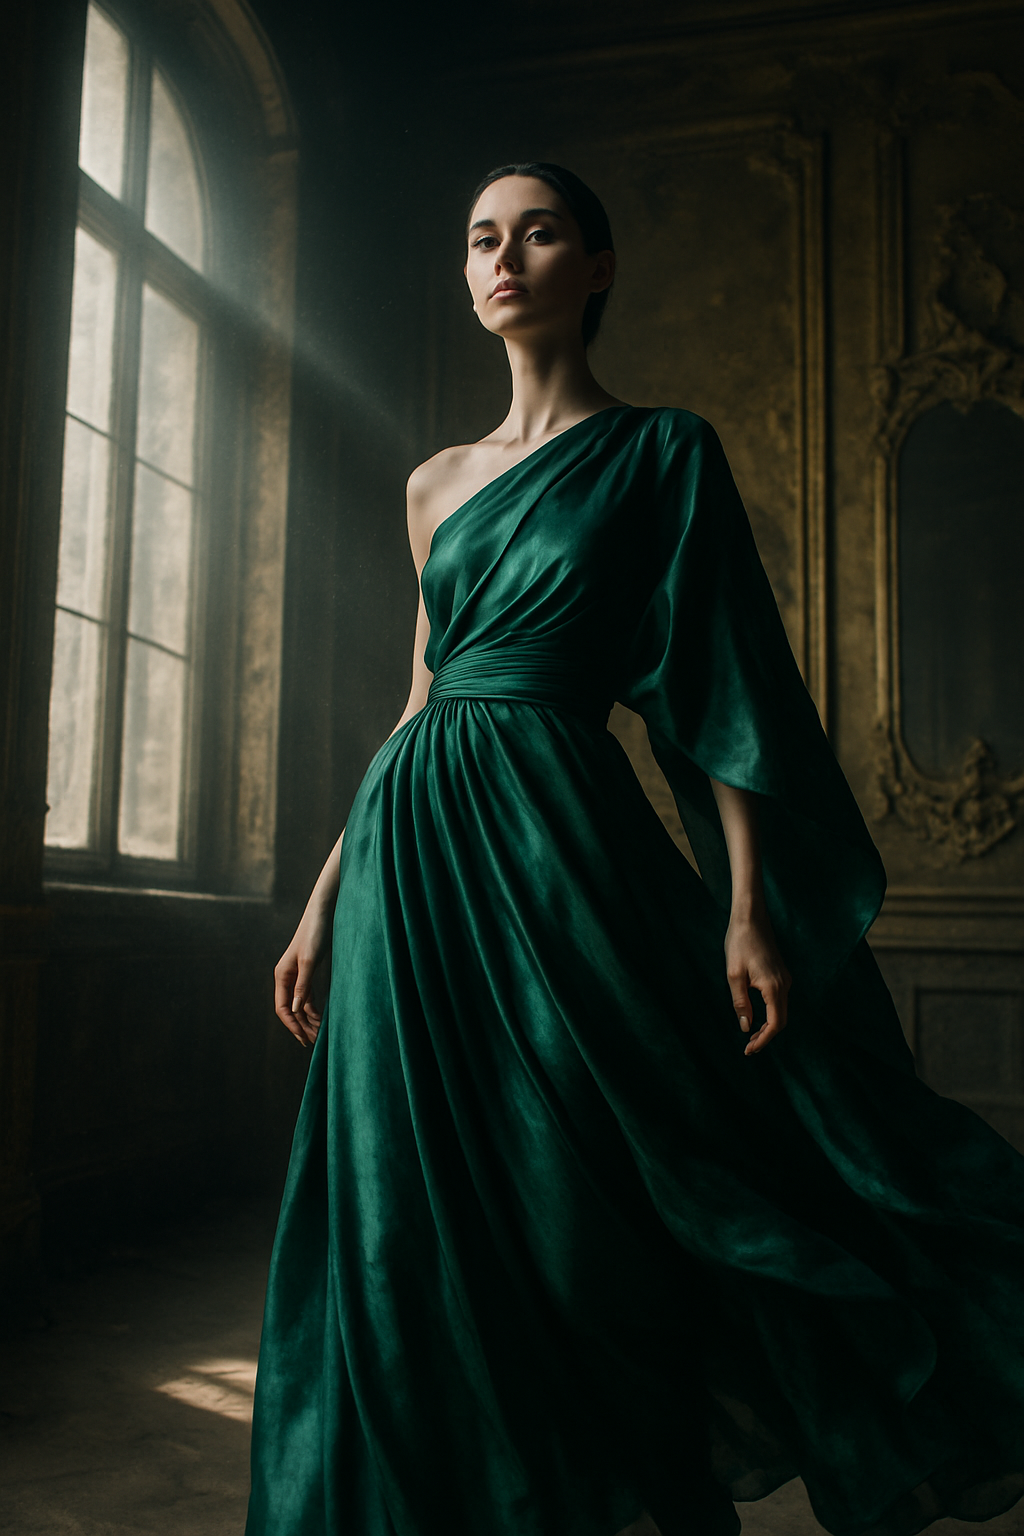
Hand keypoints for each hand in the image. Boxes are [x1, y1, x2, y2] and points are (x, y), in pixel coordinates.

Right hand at [274, 903, 330, 1047]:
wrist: (324, 912)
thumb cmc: (315, 933)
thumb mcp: (310, 961)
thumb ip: (303, 986)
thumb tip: (296, 1011)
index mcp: (282, 975)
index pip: (283, 1007)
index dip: (292, 1025)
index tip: (304, 1040)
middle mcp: (287, 977)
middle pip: (291, 1008)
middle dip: (301, 1026)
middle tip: (315, 1043)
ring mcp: (298, 975)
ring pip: (300, 1004)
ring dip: (309, 1019)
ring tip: (320, 1034)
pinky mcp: (309, 971)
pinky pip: (309, 996)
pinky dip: (315, 1008)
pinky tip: (323, 1017)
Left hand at [725, 910, 790, 1055]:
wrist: (750, 917)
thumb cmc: (740, 943)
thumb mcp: (734, 976)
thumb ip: (741, 1003)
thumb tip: (746, 1027)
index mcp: (774, 987)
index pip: (775, 1024)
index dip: (763, 1040)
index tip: (749, 1050)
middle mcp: (784, 984)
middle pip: (781, 1020)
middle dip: (766, 1036)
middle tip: (748, 1048)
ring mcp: (785, 978)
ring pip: (781, 1010)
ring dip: (768, 1026)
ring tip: (750, 1036)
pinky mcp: (781, 974)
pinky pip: (779, 1000)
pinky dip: (770, 1013)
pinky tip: (756, 1016)